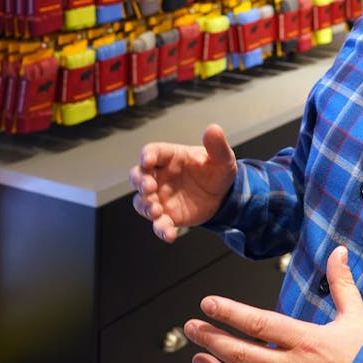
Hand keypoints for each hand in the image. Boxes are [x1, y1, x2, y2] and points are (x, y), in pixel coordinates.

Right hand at [129, 124, 236, 242]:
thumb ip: (216, 145)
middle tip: (149, 188)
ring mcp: (160, 197)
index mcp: (170, 158)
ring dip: (145, 207)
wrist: (224, 196)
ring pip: (141, 201)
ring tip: (156, 211)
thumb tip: (213, 128)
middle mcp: (160, 177)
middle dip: (139, 182)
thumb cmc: (217, 172)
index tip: (148, 160)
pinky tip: (170, 233)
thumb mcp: (222, 158)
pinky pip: (158, 224)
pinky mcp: (167, 216)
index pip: (152, 152)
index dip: (147, 155)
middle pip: (138, 176)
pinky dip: (161, 229)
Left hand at [184, 246, 362, 362]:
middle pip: (241, 354)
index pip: (259, 324)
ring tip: (197, 359)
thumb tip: (338, 251)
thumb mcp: (358, 317)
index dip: (229, 312)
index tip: (207, 303)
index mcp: (307, 341)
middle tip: (190, 328)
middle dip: (211, 340)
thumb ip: (342, 284)